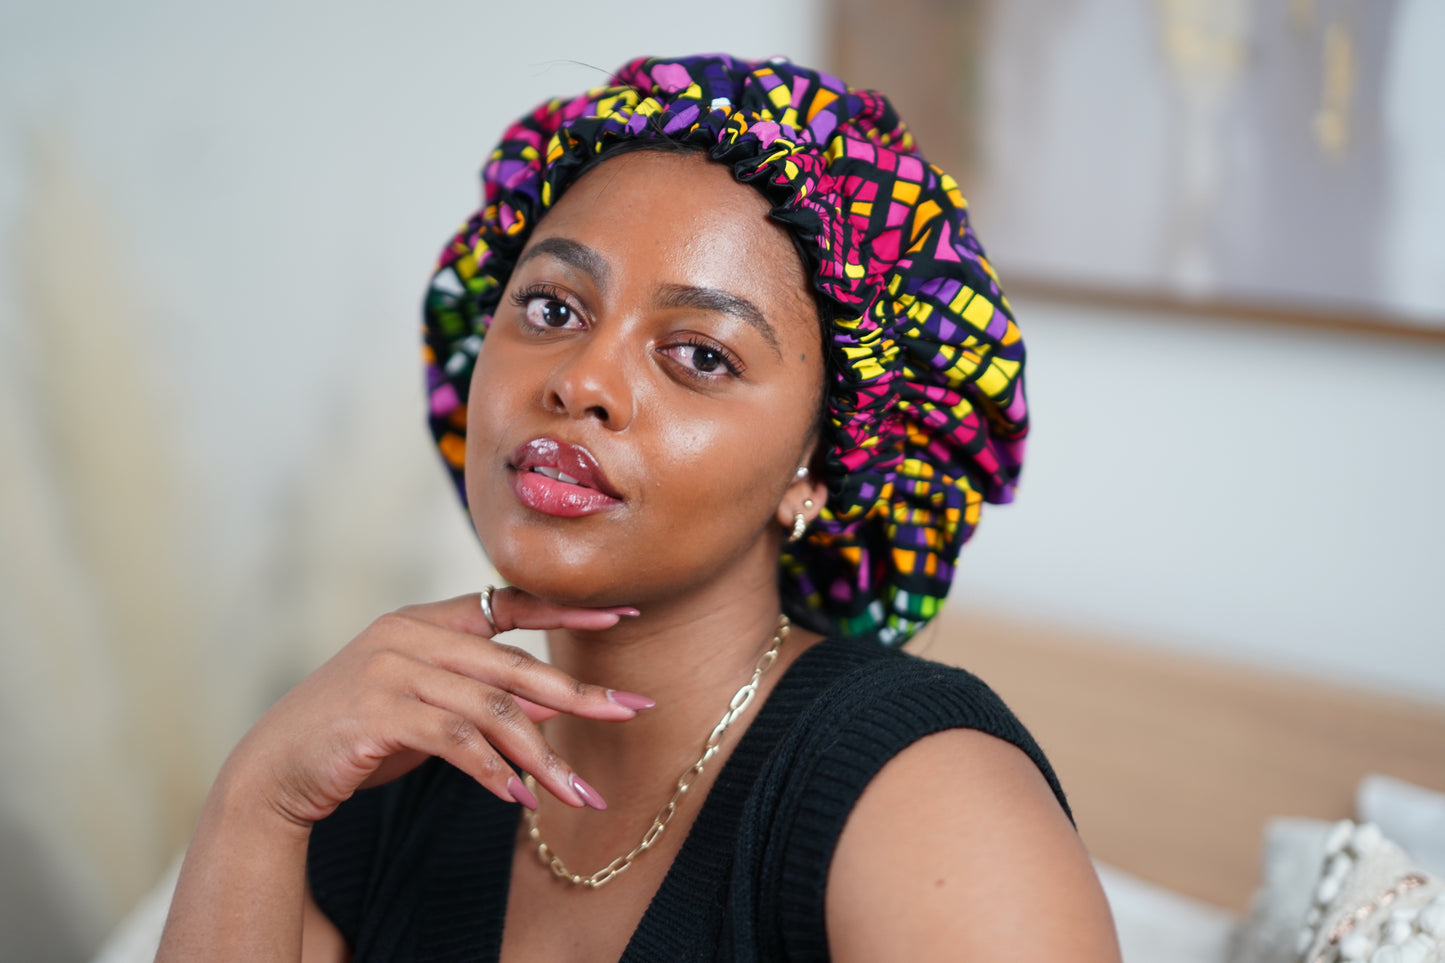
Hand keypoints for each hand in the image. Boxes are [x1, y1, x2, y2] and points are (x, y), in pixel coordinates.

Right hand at [222, 589, 644, 827]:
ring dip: (541, 756)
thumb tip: (557, 705)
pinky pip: (456, 740)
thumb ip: (487, 699)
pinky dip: (493, 771)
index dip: (565, 610)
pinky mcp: (377, 712)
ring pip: (491, 710)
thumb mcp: (430, 709)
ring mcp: (391, 669)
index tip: (621, 615)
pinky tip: (519, 797)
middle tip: (630, 711)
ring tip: (577, 793)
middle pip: (513, 665)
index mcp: (425, 620)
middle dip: (578, 693)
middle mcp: (410, 634)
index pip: (508, 603)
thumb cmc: (358, 736)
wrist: (275, 769)